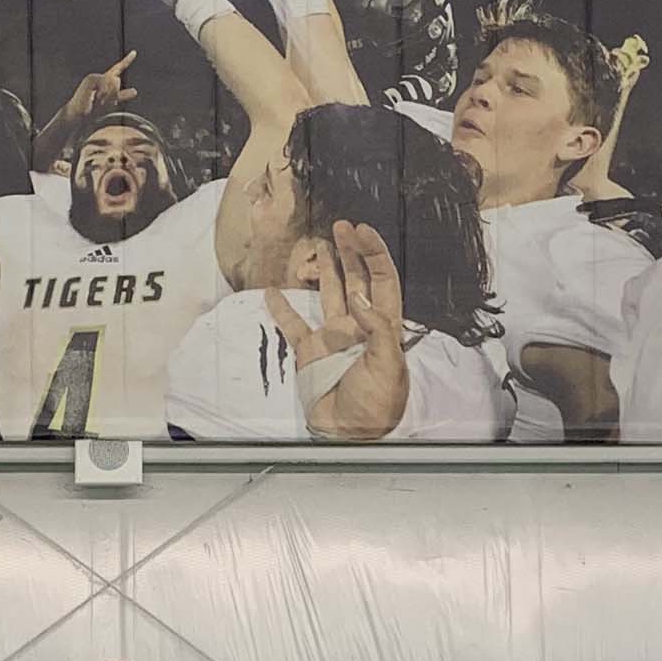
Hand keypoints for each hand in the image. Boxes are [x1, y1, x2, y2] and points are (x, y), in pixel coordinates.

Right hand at [80, 47, 136, 112]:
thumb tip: (135, 91)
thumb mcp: (111, 102)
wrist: (78, 114)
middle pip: (117, 81)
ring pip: (112, 83)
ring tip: (97, 101)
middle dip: (113, 94)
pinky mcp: (90, 79)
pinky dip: (102, 93)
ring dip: (107, 96)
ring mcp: (95, 77)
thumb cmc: (93, 110)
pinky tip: (95, 98)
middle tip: (102, 102)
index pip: (118, 68)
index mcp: (107, 80)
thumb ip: (122, 95)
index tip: (134, 52)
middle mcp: (101, 77)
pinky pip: (104, 85)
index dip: (127, 60)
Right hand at [269, 222, 409, 440]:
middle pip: (356, 278)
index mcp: (383, 325)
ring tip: (319, 246)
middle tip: (341, 226)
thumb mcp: (388, 365)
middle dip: (350, 251)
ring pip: (328, 294)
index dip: (373, 254)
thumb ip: (377, 329)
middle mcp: (358, 325)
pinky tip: (273, 292)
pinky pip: (293, 325)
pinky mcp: (311, 351)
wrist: (352, 434)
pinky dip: (281, 308)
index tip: (361, 231)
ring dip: (324, 270)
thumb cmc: (378, 404)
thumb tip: (360, 297)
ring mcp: (334, 336)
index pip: (381, 280)